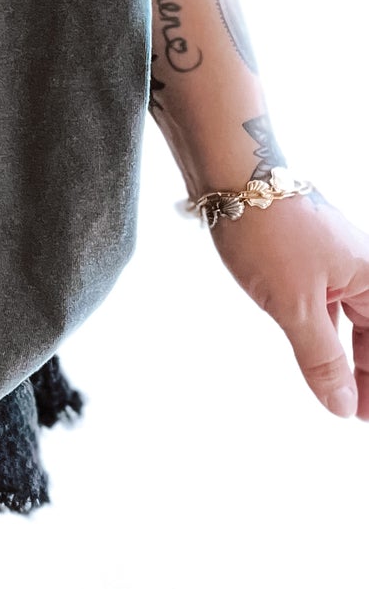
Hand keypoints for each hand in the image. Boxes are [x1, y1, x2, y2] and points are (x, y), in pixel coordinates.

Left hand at [210, 195, 368, 419]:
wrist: (233, 173)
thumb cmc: (268, 229)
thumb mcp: (296, 307)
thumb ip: (322, 359)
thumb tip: (343, 404)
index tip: (364, 415)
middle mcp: (362, 270)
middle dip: (367, 373)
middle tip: (357, 412)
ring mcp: (337, 262)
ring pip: (354, 320)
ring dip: (348, 356)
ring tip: (339, 391)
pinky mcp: (311, 257)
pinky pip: (331, 304)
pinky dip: (327, 332)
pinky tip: (317, 351)